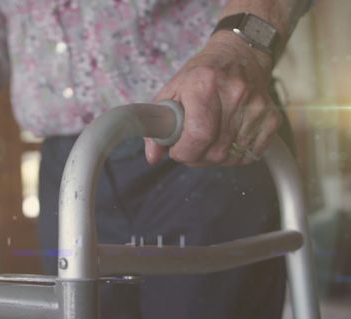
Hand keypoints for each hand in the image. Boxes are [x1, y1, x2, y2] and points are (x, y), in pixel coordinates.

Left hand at [146, 31, 281, 166]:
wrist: (240, 54)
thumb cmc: (202, 73)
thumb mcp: (173, 90)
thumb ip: (158, 123)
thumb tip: (152, 157)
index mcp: (205, 84)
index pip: (198, 134)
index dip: (184, 152)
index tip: (177, 151)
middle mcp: (235, 94)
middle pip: (216, 151)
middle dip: (196, 158)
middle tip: (189, 148)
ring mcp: (257, 107)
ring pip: (232, 157)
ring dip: (215, 158)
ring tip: (207, 142)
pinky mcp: (272, 118)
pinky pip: (250, 155)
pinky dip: (235, 156)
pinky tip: (226, 141)